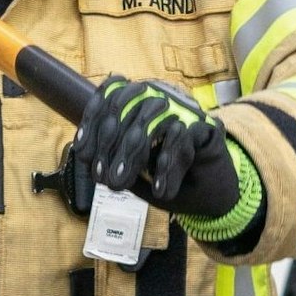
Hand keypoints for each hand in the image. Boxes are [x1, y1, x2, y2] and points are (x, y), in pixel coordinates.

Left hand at [74, 75, 239, 217]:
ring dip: (132, 157)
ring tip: (122, 184)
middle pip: (125, 110)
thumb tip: (87, 155)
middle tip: (105, 180)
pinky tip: (161, 189)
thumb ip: (116, 162)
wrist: (213, 196)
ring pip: (149, 122)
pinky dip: (168, 165)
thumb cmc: (171, 180)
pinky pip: (181, 138)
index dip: (92, 122)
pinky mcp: (207, 124)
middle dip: (110, 148)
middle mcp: (161, 100)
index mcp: (141, 104)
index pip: (110, 99)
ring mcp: (184, 110)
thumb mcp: (137, 175)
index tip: (82, 152)